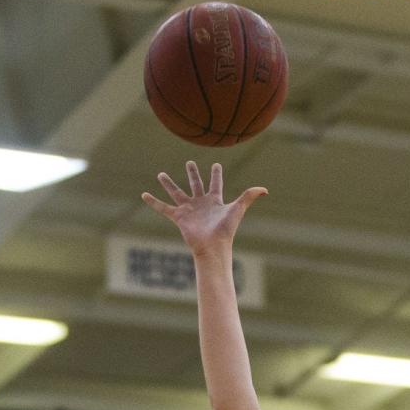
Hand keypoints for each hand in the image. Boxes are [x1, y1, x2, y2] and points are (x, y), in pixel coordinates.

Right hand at [142, 162, 265, 257]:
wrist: (213, 247)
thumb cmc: (226, 230)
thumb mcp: (238, 209)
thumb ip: (249, 197)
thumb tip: (265, 189)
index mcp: (215, 201)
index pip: (215, 183)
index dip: (216, 174)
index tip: (215, 164)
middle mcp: (201, 203)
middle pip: (195, 184)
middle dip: (192, 173)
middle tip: (189, 162)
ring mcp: (189, 210)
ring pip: (177, 192)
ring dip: (169, 183)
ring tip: (161, 174)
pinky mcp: (179, 217)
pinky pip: (163, 207)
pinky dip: (153, 202)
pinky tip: (144, 194)